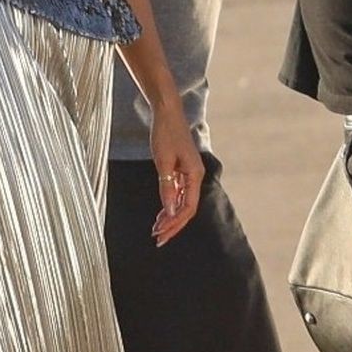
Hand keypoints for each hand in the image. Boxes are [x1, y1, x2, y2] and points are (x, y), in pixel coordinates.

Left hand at [148, 102, 205, 245]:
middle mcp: (195, 176)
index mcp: (195, 174)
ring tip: (156, 229)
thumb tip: (170, 211)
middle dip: (173, 225)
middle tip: (157, 239)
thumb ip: (167, 187)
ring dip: (170, 216)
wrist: (166, 112)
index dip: (175, 223)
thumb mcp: (163, 161)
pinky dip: (170, 203)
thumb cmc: (165, 133)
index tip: (160, 234)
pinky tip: (161, 213)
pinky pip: (178, 192)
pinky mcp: (182, 169)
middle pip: (187, 208)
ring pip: (182, 201)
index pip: (188, 207)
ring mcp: (189, 173)